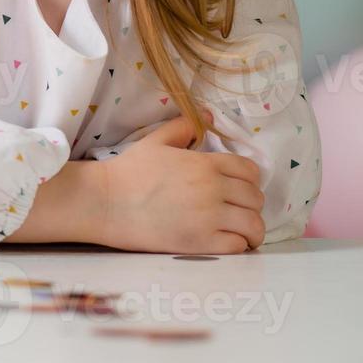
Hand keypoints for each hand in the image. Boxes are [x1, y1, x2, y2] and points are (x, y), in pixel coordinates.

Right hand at [93, 111, 265, 254]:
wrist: (106, 202)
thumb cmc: (129, 171)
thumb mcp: (156, 141)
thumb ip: (183, 127)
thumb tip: (207, 116)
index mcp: (206, 164)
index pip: (250, 171)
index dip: (249, 180)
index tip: (239, 188)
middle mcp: (213, 189)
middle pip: (256, 198)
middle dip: (250, 204)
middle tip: (237, 210)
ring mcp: (209, 217)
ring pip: (254, 224)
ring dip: (251, 229)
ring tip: (239, 231)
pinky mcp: (201, 243)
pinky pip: (238, 246)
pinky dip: (237, 245)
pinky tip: (225, 241)